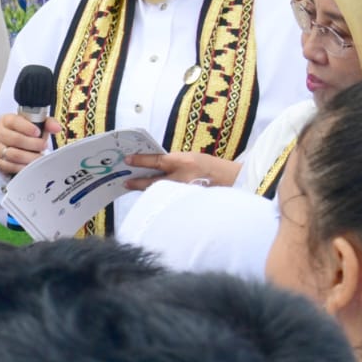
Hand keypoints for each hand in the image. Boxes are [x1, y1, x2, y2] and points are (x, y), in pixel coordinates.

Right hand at [0, 113, 62, 175]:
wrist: (14, 143)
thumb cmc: (26, 132)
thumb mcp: (36, 124)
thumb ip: (47, 123)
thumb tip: (56, 127)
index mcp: (6, 120)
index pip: (14, 122)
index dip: (27, 128)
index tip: (38, 133)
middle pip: (16, 139)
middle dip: (33, 144)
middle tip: (44, 146)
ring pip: (14, 155)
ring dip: (31, 157)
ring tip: (40, 156)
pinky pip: (11, 166)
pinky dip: (23, 167)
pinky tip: (32, 165)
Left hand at [124, 151, 240, 190]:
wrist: (235, 182)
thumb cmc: (213, 168)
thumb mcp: (193, 159)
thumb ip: (175, 163)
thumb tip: (154, 166)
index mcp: (185, 162)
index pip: (157, 161)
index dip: (140, 161)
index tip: (128, 159)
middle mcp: (184, 178)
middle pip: (154, 182)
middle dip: (138, 182)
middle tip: (125, 181)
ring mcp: (186, 193)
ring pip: (160, 193)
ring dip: (147, 190)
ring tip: (135, 187)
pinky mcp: (189, 203)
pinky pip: (170, 200)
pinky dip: (161, 197)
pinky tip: (153, 196)